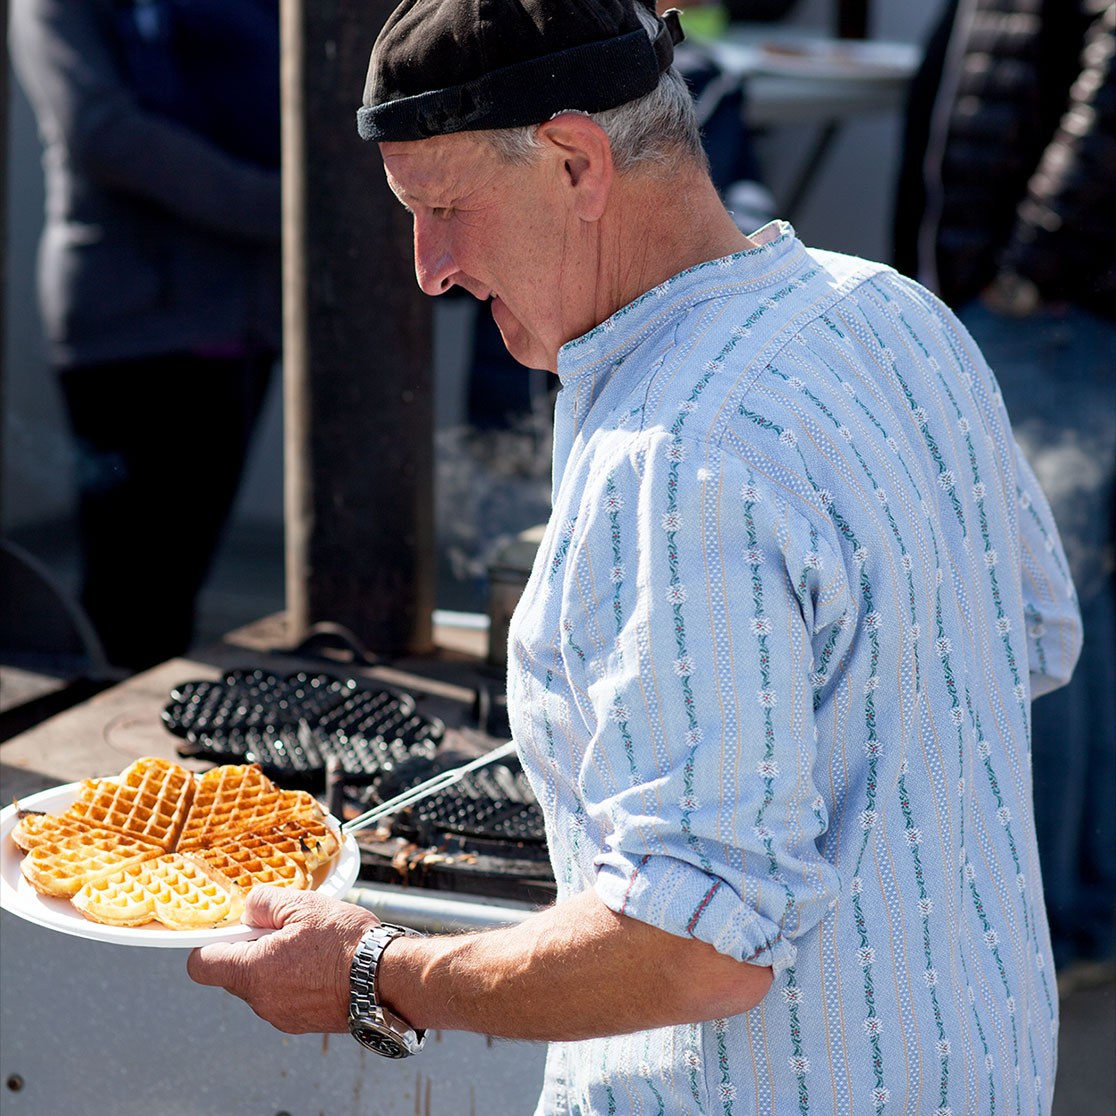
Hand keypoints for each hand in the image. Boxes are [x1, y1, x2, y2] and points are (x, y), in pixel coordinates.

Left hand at [187, 886, 380, 1033]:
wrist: (387, 979)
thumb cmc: (345, 941)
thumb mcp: (302, 904)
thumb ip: (264, 902)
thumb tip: (249, 910)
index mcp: (252, 972)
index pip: (201, 965)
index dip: (211, 942)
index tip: (236, 927)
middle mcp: (261, 1001)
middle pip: (235, 973)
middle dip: (254, 948)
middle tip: (287, 928)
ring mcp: (282, 1016)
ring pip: (263, 984)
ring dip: (277, 964)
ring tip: (313, 945)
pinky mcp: (304, 1023)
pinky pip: (286, 997)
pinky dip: (296, 980)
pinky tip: (324, 963)